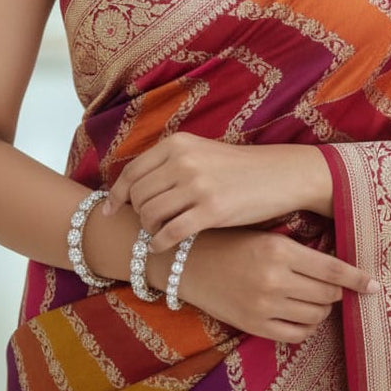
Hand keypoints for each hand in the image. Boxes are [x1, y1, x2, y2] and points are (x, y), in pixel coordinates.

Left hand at [103, 132, 333, 251]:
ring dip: (148, 229)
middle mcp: (183, 161)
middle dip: (136, 213)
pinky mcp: (211, 211)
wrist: (279, 174)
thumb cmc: (238, 167)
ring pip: (150, 215)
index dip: (117, 194)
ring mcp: (197, 186)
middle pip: (138, 195)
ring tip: (158, 233)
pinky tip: (161, 247)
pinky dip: (159, 244)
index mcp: (178, 143)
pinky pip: (170, 233)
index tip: (110, 210)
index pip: (132, 171)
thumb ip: (170, 162)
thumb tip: (135, 185)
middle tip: (146, 224)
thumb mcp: (201, 151)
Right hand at [160, 227, 378, 343]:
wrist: (188, 259)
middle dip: (336, 292)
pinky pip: (295, 335)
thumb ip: (298, 249)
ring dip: (322, 309)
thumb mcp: (265, 234)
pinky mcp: (253, 325)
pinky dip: (306, 327)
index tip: (375, 285)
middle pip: (327, 295)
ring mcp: (263, 305)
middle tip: (333, 285)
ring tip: (314, 298)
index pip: (331, 269)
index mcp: (278, 249)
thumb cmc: (230, 239)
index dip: (357, 279)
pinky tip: (301, 314)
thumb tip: (336, 266)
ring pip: (315, 316)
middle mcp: (273, 279)